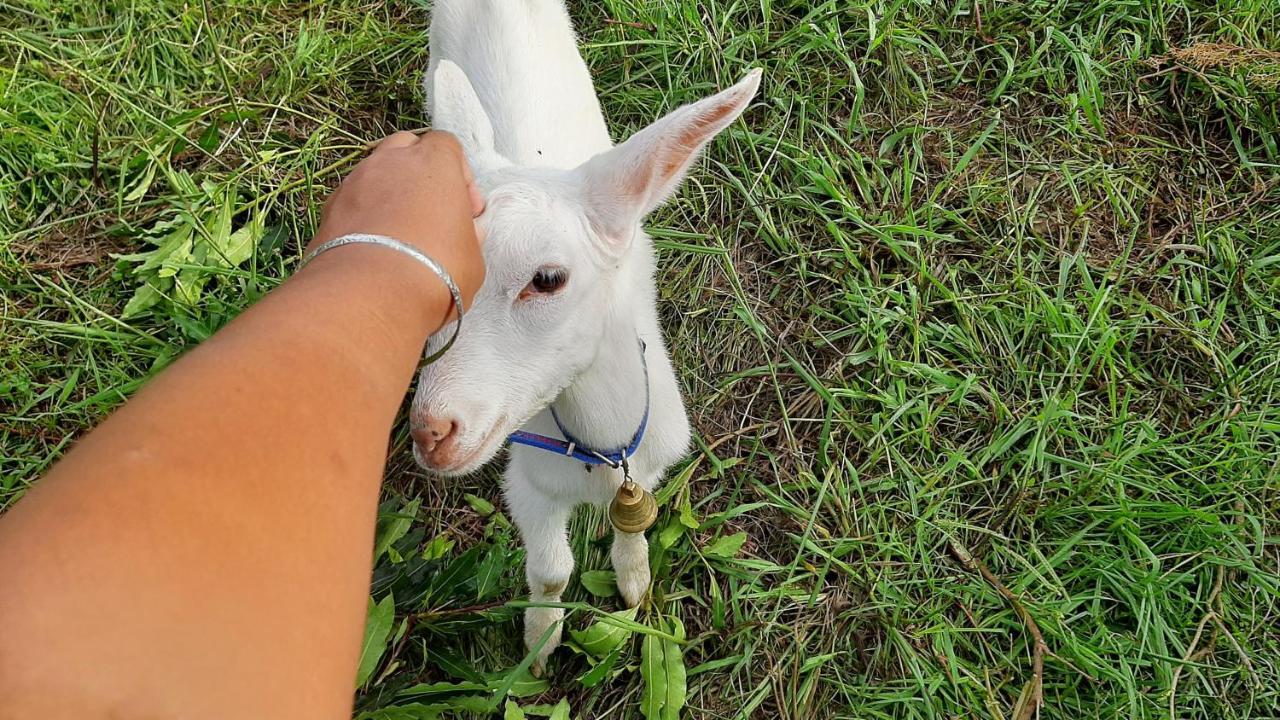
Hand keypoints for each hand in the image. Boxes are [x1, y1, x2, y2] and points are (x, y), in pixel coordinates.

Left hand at [312, 131, 485, 305]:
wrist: (368, 296)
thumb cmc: (434, 272)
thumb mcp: (472, 257)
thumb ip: (469, 233)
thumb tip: (464, 229)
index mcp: (433, 162)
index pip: (447, 145)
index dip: (460, 176)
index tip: (466, 210)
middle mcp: (389, 162)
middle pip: (406, 150)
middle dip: (420, 176)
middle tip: (432, 215)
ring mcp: (353, 183)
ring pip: (375, 175)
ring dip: (389, 196)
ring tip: (400, 237)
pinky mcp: (327, 210)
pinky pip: (352, 202)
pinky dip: (364, 217)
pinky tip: (375, 250)